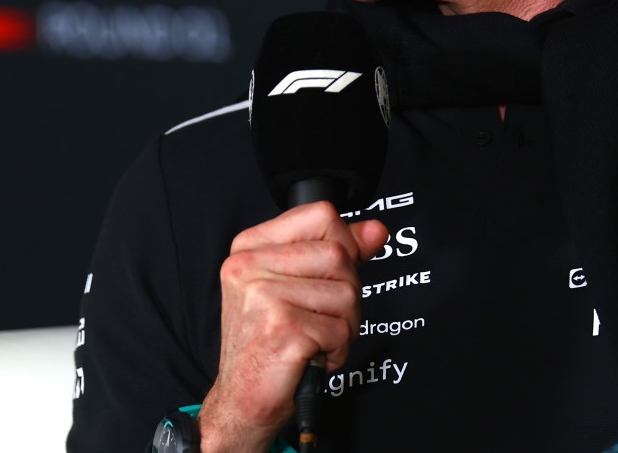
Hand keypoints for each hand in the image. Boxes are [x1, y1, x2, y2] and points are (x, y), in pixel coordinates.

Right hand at [197, 202, 387, 452]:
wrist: (241, 400)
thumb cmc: (268, 343)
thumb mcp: (298, 287)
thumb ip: (338, 253)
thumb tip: (376, 230)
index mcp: (250, 248)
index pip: (321, 215)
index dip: (343, 245)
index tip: (331, 276)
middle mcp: (249, 266)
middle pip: (339, 255)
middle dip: (346, 293)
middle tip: (320, 318)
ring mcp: (263, 296)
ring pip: (346, 293)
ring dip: (343, 326)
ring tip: (313, 339)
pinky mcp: (281, 328)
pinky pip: (341, 330)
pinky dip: (336, 351)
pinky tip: (310, 357)